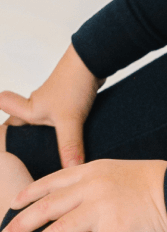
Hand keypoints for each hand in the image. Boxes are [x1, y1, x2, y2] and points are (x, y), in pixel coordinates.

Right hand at [0, 45, 103, 168]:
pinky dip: (66, 132)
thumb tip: (70, 170)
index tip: (6, 157)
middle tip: (34, 163)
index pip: (6, 129)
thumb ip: (69, 146)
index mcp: (27, 112)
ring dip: (51, 139)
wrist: (93, 61)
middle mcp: (36, 108)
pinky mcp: (68, 103)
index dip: (4, 139)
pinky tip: (77, 144)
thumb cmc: (72, 83)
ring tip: (56, 158)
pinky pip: (62, 122)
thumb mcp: (70, 120)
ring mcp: (52, 105)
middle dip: (29, 145)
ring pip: (45, 126)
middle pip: (24, 129)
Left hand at [0, 159, 166, 231]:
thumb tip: (77, 195)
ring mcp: (105, 209)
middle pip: (47, 208)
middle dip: (21, 225)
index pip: (51, 183)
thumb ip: (96, 181)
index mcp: (93, 172)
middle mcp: (93, 188)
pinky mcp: (119, 231)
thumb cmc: (156, 181)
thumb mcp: (119, 171)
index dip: (29, 196)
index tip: (12, 206)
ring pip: (60, 231)